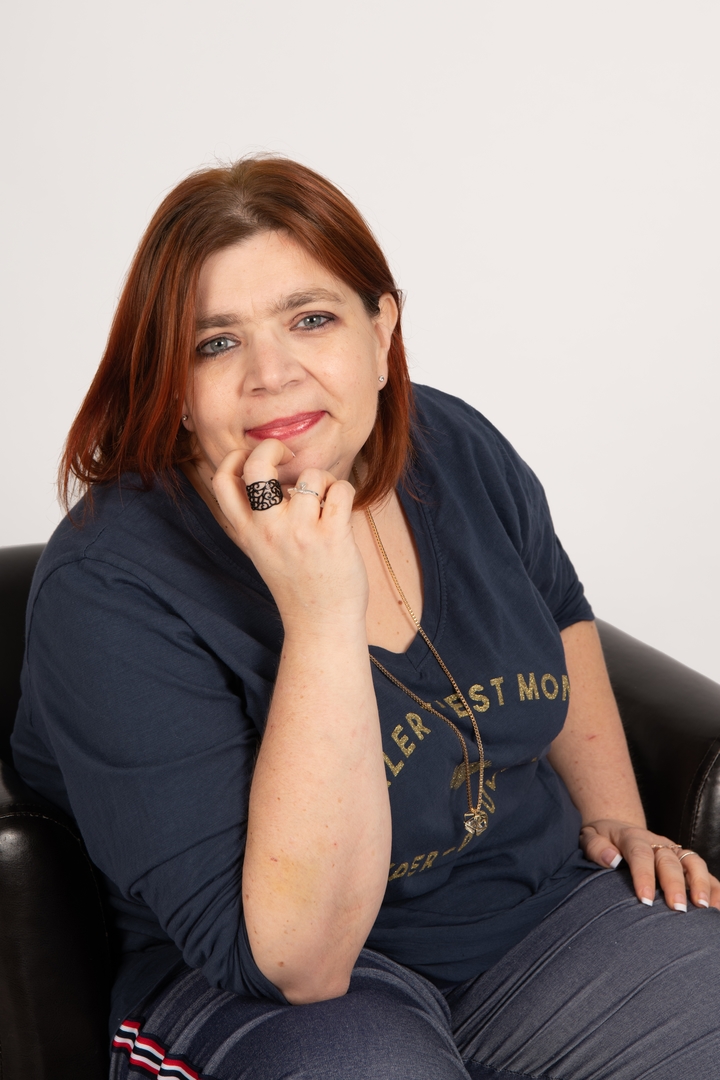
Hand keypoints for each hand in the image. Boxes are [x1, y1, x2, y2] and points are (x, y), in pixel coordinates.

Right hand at [211, 439, 368, 631]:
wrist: (321, 623)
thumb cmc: (296, 581)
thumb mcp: (261, 550)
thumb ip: (256, 515)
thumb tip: (265, 467)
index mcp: (247, 532)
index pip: (221, 480)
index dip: (234, 457)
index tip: (253, 458)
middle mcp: (268, 530)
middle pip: (258, 466)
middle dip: (273, 447)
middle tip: (288, 456)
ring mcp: (300, 533)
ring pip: (312, 475)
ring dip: (324, 481)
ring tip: (326, 502)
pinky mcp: (332, 537)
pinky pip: (341, 489)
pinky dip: (344, 492)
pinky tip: (341, 512)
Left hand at [580, 819, 719, 910]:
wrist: (616, 830)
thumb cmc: (601, 840)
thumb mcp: (589, 837)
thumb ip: (596, 847)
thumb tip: (611, 859)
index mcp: (632, 838)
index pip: (640, 855)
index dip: (644, 876)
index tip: (646, 899)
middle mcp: (657, 843)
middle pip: (670, 861)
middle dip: (675, 884)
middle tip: (678, 909)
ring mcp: (674, 851)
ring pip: (693, 862)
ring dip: (700, 884)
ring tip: (704, 908)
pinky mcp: (685, 861)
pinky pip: (705, 872)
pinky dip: (715, 888)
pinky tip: (717, 908)